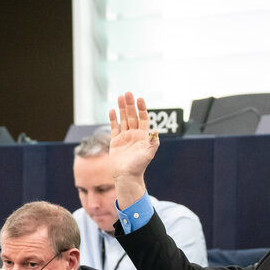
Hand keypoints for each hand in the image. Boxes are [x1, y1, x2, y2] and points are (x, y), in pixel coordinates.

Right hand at [108, 92, 158, 207]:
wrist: (126, 176)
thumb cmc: (139, 166)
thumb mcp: (148, 154)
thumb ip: (153, 142)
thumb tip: (156, 131)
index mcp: (143, 136)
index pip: (143, 118)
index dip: (142, 109)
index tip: (140, 99)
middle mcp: (134, 135)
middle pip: (132, 116)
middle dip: (130, 105)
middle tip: (128, 93)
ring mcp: (125, 137)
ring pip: (123, 119)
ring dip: (122, 108)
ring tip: (120, 97)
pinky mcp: (116, 141)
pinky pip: (114, 127)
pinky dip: (113, 119)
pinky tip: (112, 110)